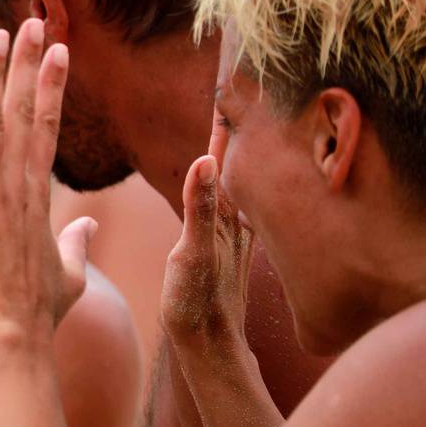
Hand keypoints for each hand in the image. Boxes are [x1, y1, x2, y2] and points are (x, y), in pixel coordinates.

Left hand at [0, 20, 94, 343]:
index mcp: (40, 200)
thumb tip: (87, 225)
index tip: (55, 49)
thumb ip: (77, 244)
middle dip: (29, 65)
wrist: (13, 338)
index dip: (50, 87)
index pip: (47, 130)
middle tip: (31, 21)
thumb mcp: (68, 275)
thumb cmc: (37, 315)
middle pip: (27, 114)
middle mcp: (21, 190)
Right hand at [161, 111, 252, 350]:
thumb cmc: (199, 302)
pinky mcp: (225, 245)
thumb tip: (207, 159)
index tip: (226, 81)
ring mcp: (230, 231)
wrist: (209, 344)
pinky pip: (226, 201)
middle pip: (230, 162)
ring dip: (228, 153)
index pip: (221, 155)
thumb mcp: (194, 252)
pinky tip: (224, 179)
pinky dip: (223, 181)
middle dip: (231, 127)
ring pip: (230, 181)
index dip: (223, 120)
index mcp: (223, 211)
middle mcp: (231, 217)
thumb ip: (200, 208)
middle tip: (231, 87)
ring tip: (230, 121)